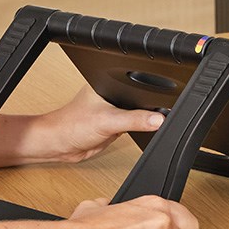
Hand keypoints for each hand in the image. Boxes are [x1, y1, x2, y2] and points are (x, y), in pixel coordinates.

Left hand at [39, 87, 164, 163]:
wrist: (60, 145)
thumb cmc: (71, 125)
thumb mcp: (108, 121)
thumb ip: (134, 119)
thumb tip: (157, 119)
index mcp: (108, 83)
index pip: (136, 83)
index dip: (152, 90)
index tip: (168, 102)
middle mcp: (111, 95)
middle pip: (139, 98)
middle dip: (150, 107)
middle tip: (160, 114)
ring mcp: (113, 111)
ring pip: (137, 112)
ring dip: (143, 119)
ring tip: (147, 123)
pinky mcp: (114, 125)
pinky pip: (132, 125)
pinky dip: (138, 129)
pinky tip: (136, 132)